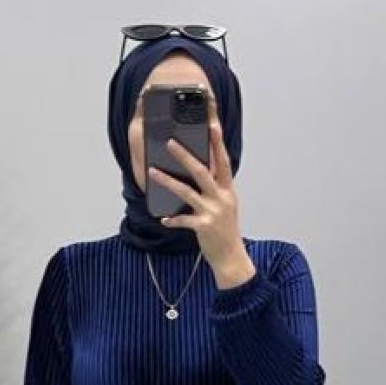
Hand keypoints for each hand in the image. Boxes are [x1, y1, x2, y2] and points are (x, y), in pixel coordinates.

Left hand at [148, 95, 247, 276]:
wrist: (231, 258)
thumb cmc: (226, 231)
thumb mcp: (226, 206)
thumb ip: (216, 189)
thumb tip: (202, 173)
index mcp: (228, 190)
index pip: (223, 161)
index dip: (218, 144)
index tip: (212, 126)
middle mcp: (221, 198)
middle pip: (202, 171)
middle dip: (185, 156)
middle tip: (170, 143)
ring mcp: (212, 212)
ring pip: (187, 192)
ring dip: (168, 181)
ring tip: (153, 172)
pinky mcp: (203, 227)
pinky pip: (183, 220)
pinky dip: (172, 219)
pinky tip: (163, 219)